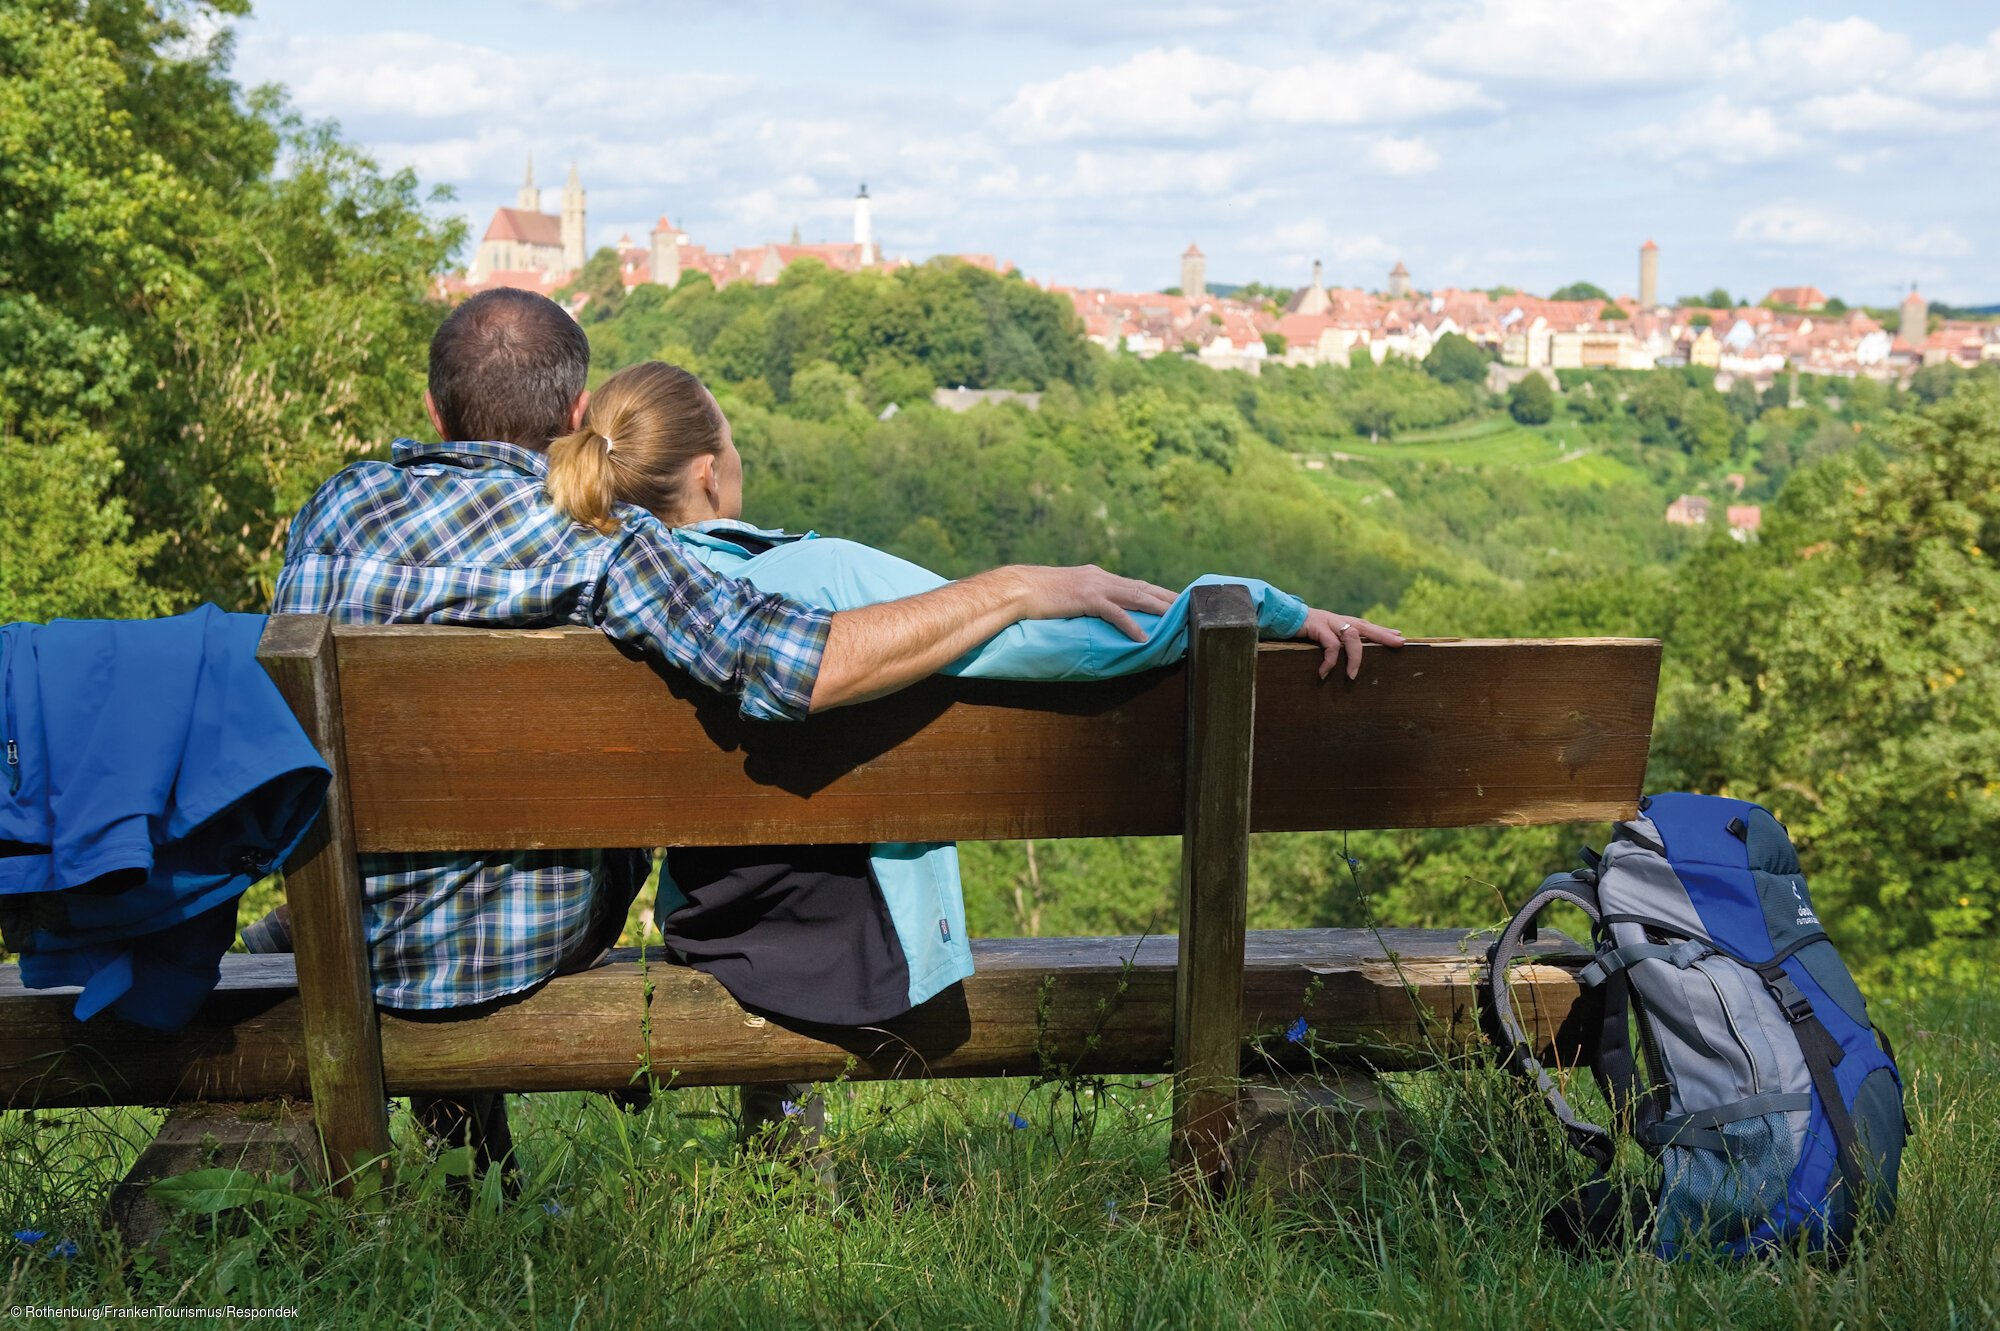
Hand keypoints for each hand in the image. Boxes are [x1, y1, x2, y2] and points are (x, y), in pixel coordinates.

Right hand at [1011, 565, 1176, 641]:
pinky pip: (1115, 613)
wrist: (1018, 588)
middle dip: (1166, 598)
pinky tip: (1143, 636)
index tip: (1174, 600)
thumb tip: (1096, 610)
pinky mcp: (1087, 599)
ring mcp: (1095, 587)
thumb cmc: (1038, 595)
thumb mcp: (1068, 593)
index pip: (1134, 584)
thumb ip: (1085, 598)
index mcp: (1097, 576)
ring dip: (1158, 608)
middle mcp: (1101, 577)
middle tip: (1188, 606)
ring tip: (1177, 618)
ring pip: (1135, 596)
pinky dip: (1131, 625)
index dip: (1156, 592)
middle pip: (1142, 588)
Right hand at [1299, 608, 1403, 679]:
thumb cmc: (1295, 629)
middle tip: (1399, 643)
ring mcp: (1327, 621)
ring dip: (1355, 657)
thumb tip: (1338, 659)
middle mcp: (1336, 619)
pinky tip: (1325, 673)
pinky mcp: (1316, 626)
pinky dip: (1330, 660)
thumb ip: (1328, 642)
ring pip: (1352, 636)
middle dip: (1383, 635)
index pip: (1364, 625)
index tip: (1398, 636)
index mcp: (1337, 621)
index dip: (1381, 631)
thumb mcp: (1316, 636)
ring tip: (1352, 675)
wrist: (1275, 616)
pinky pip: (1330, 644)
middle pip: (1365, 626)